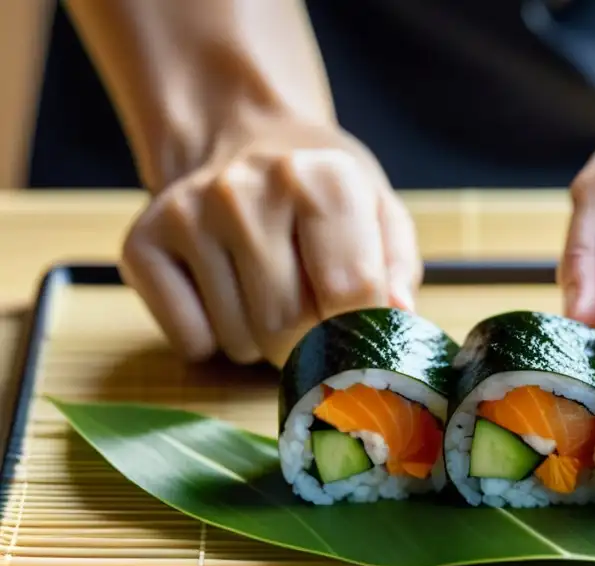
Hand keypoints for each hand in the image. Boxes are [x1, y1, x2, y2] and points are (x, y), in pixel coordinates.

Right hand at [120, 117, 419, 366]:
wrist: (242, 138)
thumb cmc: (321, 191)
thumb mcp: (379, 211)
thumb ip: (397, 266)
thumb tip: (397, 315)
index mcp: (321, 178)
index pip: (351, 292)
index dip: (361, 328)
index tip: (360, 325)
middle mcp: (245, 191)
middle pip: (290, 325)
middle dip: (311, 342)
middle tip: (313, 315)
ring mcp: (186, 216)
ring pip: (241, 341)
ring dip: (263, 341)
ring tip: (267, 290)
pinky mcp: (140, 245)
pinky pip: (192, 342)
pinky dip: (215, 339)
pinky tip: (225, 291)